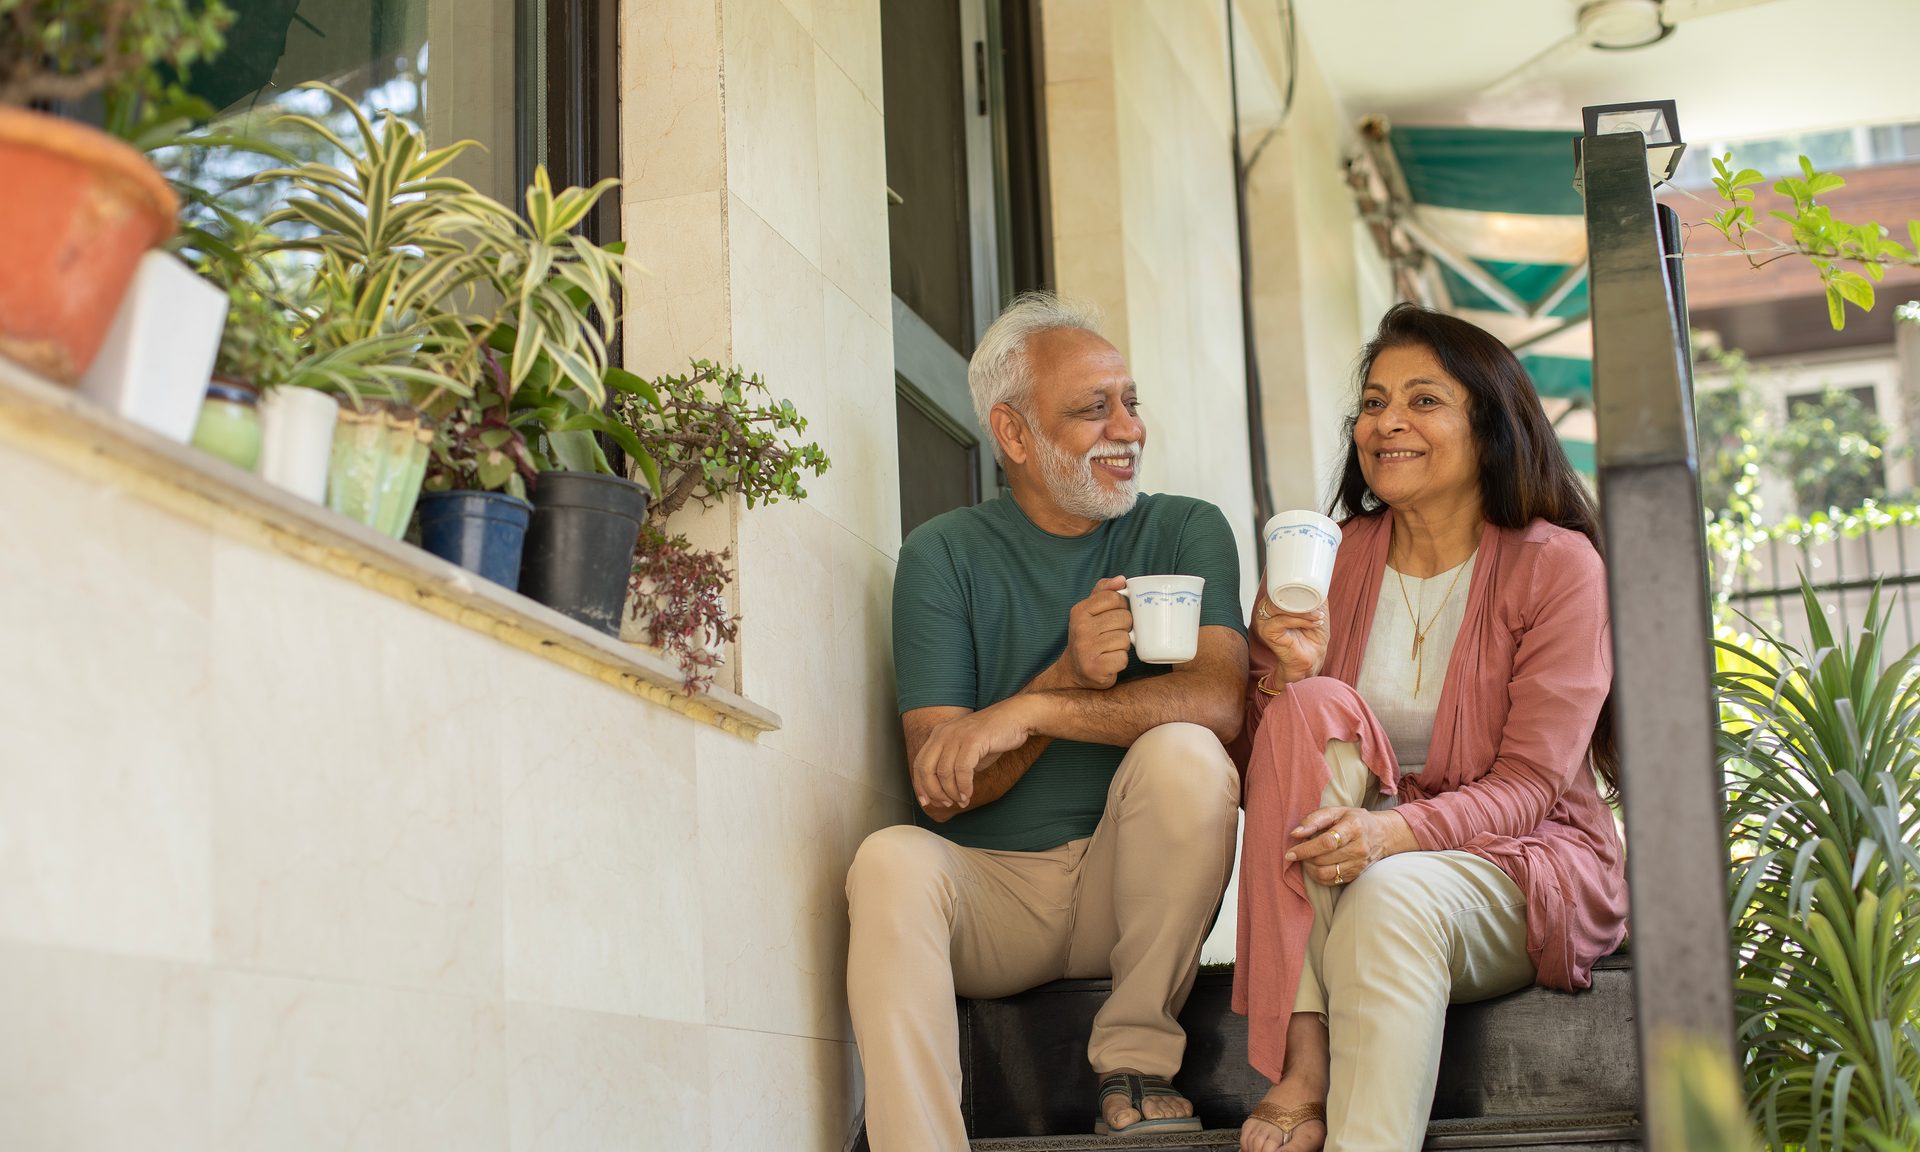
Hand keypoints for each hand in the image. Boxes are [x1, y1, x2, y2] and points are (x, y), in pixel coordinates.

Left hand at [912, 699, 1036, 809]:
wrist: (1016, 716)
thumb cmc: (992, 737)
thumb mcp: (965, 751)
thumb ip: (951, 766)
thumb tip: (941, 794)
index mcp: (938, 734)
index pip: (919, 764)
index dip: (920, 786)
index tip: (927, 802)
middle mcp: (943, 733)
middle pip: (926, 770)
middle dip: (934, 792)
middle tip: (947, 804)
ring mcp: (957, 735)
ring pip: (944, 772)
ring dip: (952, 793)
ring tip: (962, 800)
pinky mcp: (973, 739)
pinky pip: (962, 770)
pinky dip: (964, 786)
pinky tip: (968, 794)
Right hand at [1055, 576, 1133, 689]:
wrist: (1074, 670)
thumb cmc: (1088, 636)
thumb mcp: (1090, 610)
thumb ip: (1104, 591)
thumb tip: (1121, 579)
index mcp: (1080, 611)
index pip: (1114, 597)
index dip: (1121, 606)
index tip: (1114, 615)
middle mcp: (1080, 628)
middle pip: (1124, 618)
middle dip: (1124, 627)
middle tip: (1112, 634)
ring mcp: (1086, 649)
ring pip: (1125, 639)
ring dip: (1123, 645)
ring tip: (1110, 648)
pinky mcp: (1095, 668)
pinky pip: (1122, 658)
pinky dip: (1120, 661)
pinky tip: (1109, 661)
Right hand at [1253, 588, 1326, 684]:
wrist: (1311, 660)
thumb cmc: (1312, 636)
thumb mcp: (1317, 611)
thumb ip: (1315, 596)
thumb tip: (1320, 584)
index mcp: (1274, 602)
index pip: (1281, 586)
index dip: (1298, 586)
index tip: (1316, 593)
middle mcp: (1265, 610)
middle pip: (1280, 594)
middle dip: (1302, 599)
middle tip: (1318, 607)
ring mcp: (1263, 621)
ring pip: (1281, 606)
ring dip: (1303, 611)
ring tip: (1318, 617)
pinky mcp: (1267, 632)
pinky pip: (1282, 620)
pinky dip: (1300, 620)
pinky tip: (1313, 624)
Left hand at [1284, 806, 1402, 885]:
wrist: (1381, 834)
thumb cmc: (1353, 820)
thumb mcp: (1336, 811)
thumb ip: (1314, 819)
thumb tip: (1295, 833)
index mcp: (1354, 827)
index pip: (1327, 842)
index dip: (1305, 849)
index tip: (1290, 853)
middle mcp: (1359, 848)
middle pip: (1324, 859)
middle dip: (1305, 857)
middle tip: (1299, 852)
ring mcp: (1359, 864)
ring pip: (1326, 874)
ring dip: (1309, 868)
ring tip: (1306, 859)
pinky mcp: (1356, 874)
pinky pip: (1331, 881)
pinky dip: (1318, 876)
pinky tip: (1316, 866)